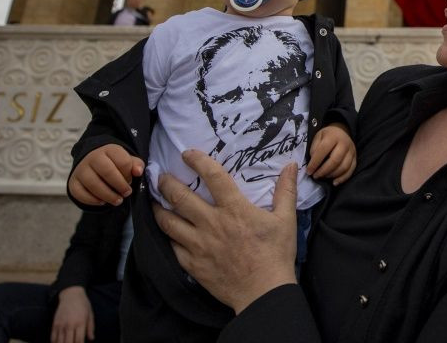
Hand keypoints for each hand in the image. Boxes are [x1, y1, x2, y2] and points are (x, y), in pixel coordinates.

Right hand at [51, 286, 93, 342]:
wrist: (71, 294)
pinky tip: (59, 342)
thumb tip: (91, 339)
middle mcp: (70, 324)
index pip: (79, 340)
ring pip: (59, 342)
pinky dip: (55, 342)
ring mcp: (61, 325)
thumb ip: (91, 328)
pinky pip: (53, 338)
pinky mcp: (55, 324)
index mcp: (81, 322)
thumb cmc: (83, 304)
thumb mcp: (90, 314)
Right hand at [69, 144, 142, 205]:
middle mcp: (92, 157)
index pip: (123, 162)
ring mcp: (80, 170)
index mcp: (109, 149)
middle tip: (126, 193)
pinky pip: (81, 194)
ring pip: (94, 184)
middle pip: (108, 172)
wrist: (91, 161)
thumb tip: (138, 171)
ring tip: (118, 200)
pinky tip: (102, 201)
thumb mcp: (126, 159)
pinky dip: (93, 200)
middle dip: (120, 185)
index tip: (130, 180)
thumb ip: (136, 164)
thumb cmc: (113, 163)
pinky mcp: (73, 182)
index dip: (129, 175)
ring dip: (108, 195)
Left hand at [153, 150, 297, 313]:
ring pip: (168, 222)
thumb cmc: (276, 254)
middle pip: (180, 197)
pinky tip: (167, 232)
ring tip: (155, 203)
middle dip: (166, 184)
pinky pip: (172, 246)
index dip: (198, 161)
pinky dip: (167, 237)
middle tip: (161, 177)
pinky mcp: (192, 264)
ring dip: (159, 209)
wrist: (262, 292)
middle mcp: (211, 223)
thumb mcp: (286, 220)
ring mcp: (198, 244)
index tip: (187, 154)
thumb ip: (286, 191)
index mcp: (234, 209)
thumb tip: (290, 165)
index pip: (212, 177)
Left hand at [306, 123, 356, 183]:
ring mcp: (352, 152)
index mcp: (333, 136)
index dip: (315, 162)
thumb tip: (313, 163)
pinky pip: (350, 171)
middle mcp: (345, 143)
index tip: (308, 171)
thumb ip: (314, 148)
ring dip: (332, 175)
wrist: (341, 132)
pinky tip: (334, 182)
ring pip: (344, 167)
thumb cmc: (327, 136)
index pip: (323, 150)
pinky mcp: (355, 159)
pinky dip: (342, 179)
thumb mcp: (318, 137)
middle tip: (315, 176)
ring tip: (323, 177)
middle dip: (323, 171)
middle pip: (335, 160)